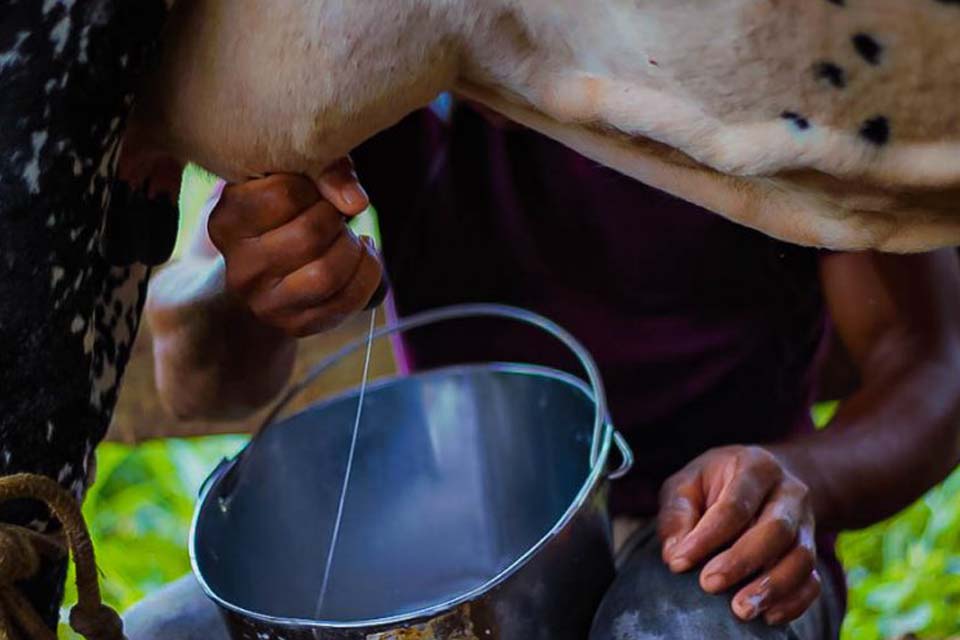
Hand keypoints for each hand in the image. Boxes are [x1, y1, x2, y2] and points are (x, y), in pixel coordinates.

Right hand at [207, 160, 383, 336]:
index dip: (314, 186)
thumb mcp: (292, 178)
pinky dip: (368, 273)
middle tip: (335, 215)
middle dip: (337, 218)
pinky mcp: (296, 325)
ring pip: (327, 272)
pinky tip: (360, 259)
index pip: (285, 192)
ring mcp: (265, 303)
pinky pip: (347, 301)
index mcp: (227, 222)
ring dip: (353, 249)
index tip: (313, 190)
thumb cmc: (283, 212)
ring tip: (349, 239)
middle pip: (311, 233)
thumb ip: (325, 169)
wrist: (263, 273)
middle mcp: (240, 268)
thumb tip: (356, 201)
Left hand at [658, 446, 818, 624]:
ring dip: (772, 587)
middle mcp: (789, 492)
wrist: (762, 482)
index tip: (680, 562)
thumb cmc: (714, 484)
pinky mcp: (813, 550)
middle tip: (709, 584)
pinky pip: (813, 580)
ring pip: (801, 557)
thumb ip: (677, 514)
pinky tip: (768, 616)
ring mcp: (806, 522)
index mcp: (755, 467)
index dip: (707, 537)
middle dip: (742, 561)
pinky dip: (794, 601)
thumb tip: (674, 554)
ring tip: (741, 609)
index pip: (734, 504)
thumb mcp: (687, 484)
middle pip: (775, 529)